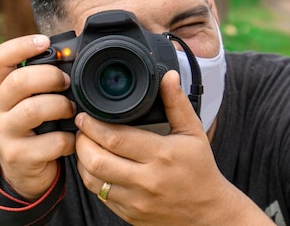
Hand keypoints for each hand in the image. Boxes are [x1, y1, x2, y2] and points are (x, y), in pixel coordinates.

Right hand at [0, 35, 76, 199]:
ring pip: (33, 110)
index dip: (21, 45)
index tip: (44, 42)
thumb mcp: (34, 100)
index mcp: (1, 88)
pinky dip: (69, 139)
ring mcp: (3, 133)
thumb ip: (46, 81)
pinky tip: (73, 139)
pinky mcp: (18, 156)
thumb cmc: (37, 127)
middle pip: (19, 81)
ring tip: (72, 111)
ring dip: (61, 107)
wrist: (25, 171)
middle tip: (68, 83)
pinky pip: (51, 142)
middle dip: (51, 77)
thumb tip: (77, 55)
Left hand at [75, 70, 274, 225]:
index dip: (93, 124)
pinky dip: (93, 178)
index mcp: (162, 155)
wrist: (207, 211)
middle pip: (97, 159)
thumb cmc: (200, 170)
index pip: (116, 138)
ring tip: (86, 144)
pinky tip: (97, 165)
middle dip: (82, 140)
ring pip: (93, 179)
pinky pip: (100, 195)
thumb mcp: (193, 132)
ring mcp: (136, 200)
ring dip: (83, 160)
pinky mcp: (129, 214)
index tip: (85, 114)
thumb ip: (177, 103)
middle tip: (82, 127)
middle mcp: (146, 180)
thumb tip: (169, 76)